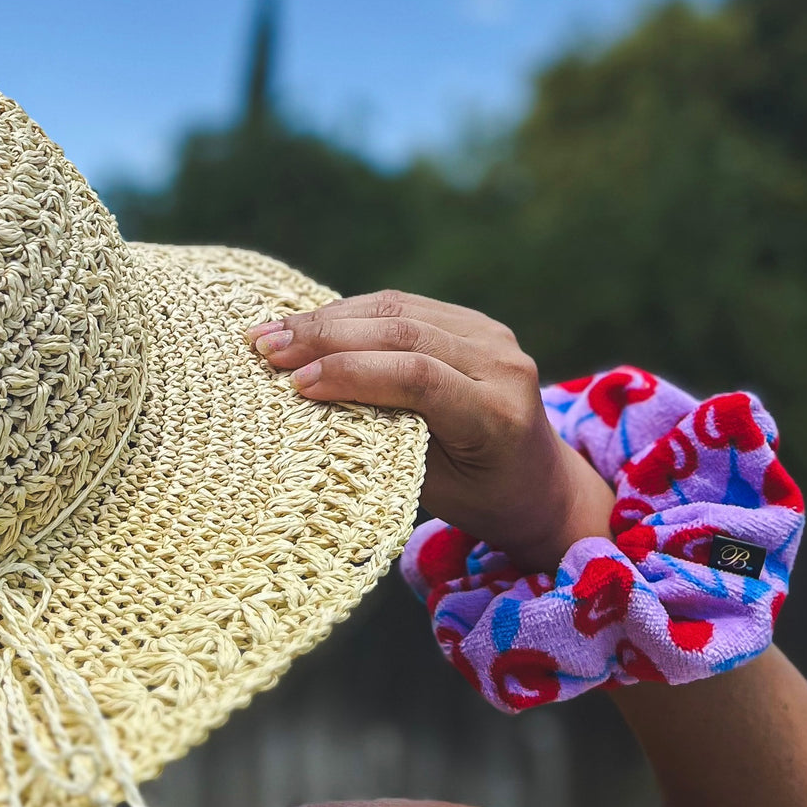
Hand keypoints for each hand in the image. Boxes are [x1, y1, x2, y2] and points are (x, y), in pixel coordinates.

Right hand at [247, 290, 613, 573]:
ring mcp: (495, 337)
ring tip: (272, 332)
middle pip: (405, 335)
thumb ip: (388, 440)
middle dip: (327, 338)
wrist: (542, 483)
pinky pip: (408, 308)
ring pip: (401, 311)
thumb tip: (311, 404)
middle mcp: (504, 366)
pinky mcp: (478, 323)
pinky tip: (309, 323)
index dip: (352, 374)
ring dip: (330, 319)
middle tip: (264, 348)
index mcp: (498, 415)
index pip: (418, 378)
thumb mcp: (435, 488)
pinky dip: (354, 314)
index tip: (295, 384)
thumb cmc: (483, 498)